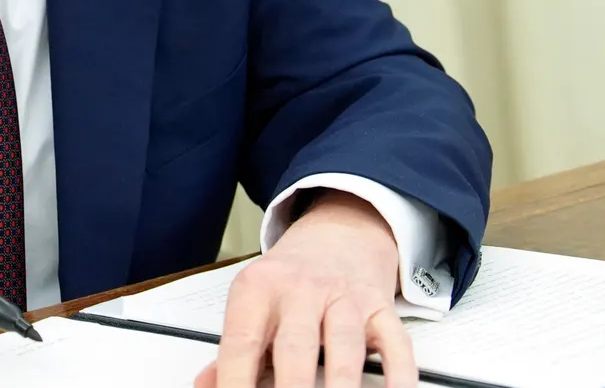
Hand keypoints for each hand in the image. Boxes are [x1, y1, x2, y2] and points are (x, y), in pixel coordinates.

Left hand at [195, 191, 414, 387]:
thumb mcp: (254, 299)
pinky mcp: (381, 308)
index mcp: (259, 288)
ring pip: (345, 345)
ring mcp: (345, 298)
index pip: (242, 341)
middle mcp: (302, 290)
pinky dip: (398, 376)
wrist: (340, 231)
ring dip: (340, 384)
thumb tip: (206, 385)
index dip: (235, 379)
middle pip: (295, 344)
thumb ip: (234, 348)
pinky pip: (396, 344)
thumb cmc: (292, 276)